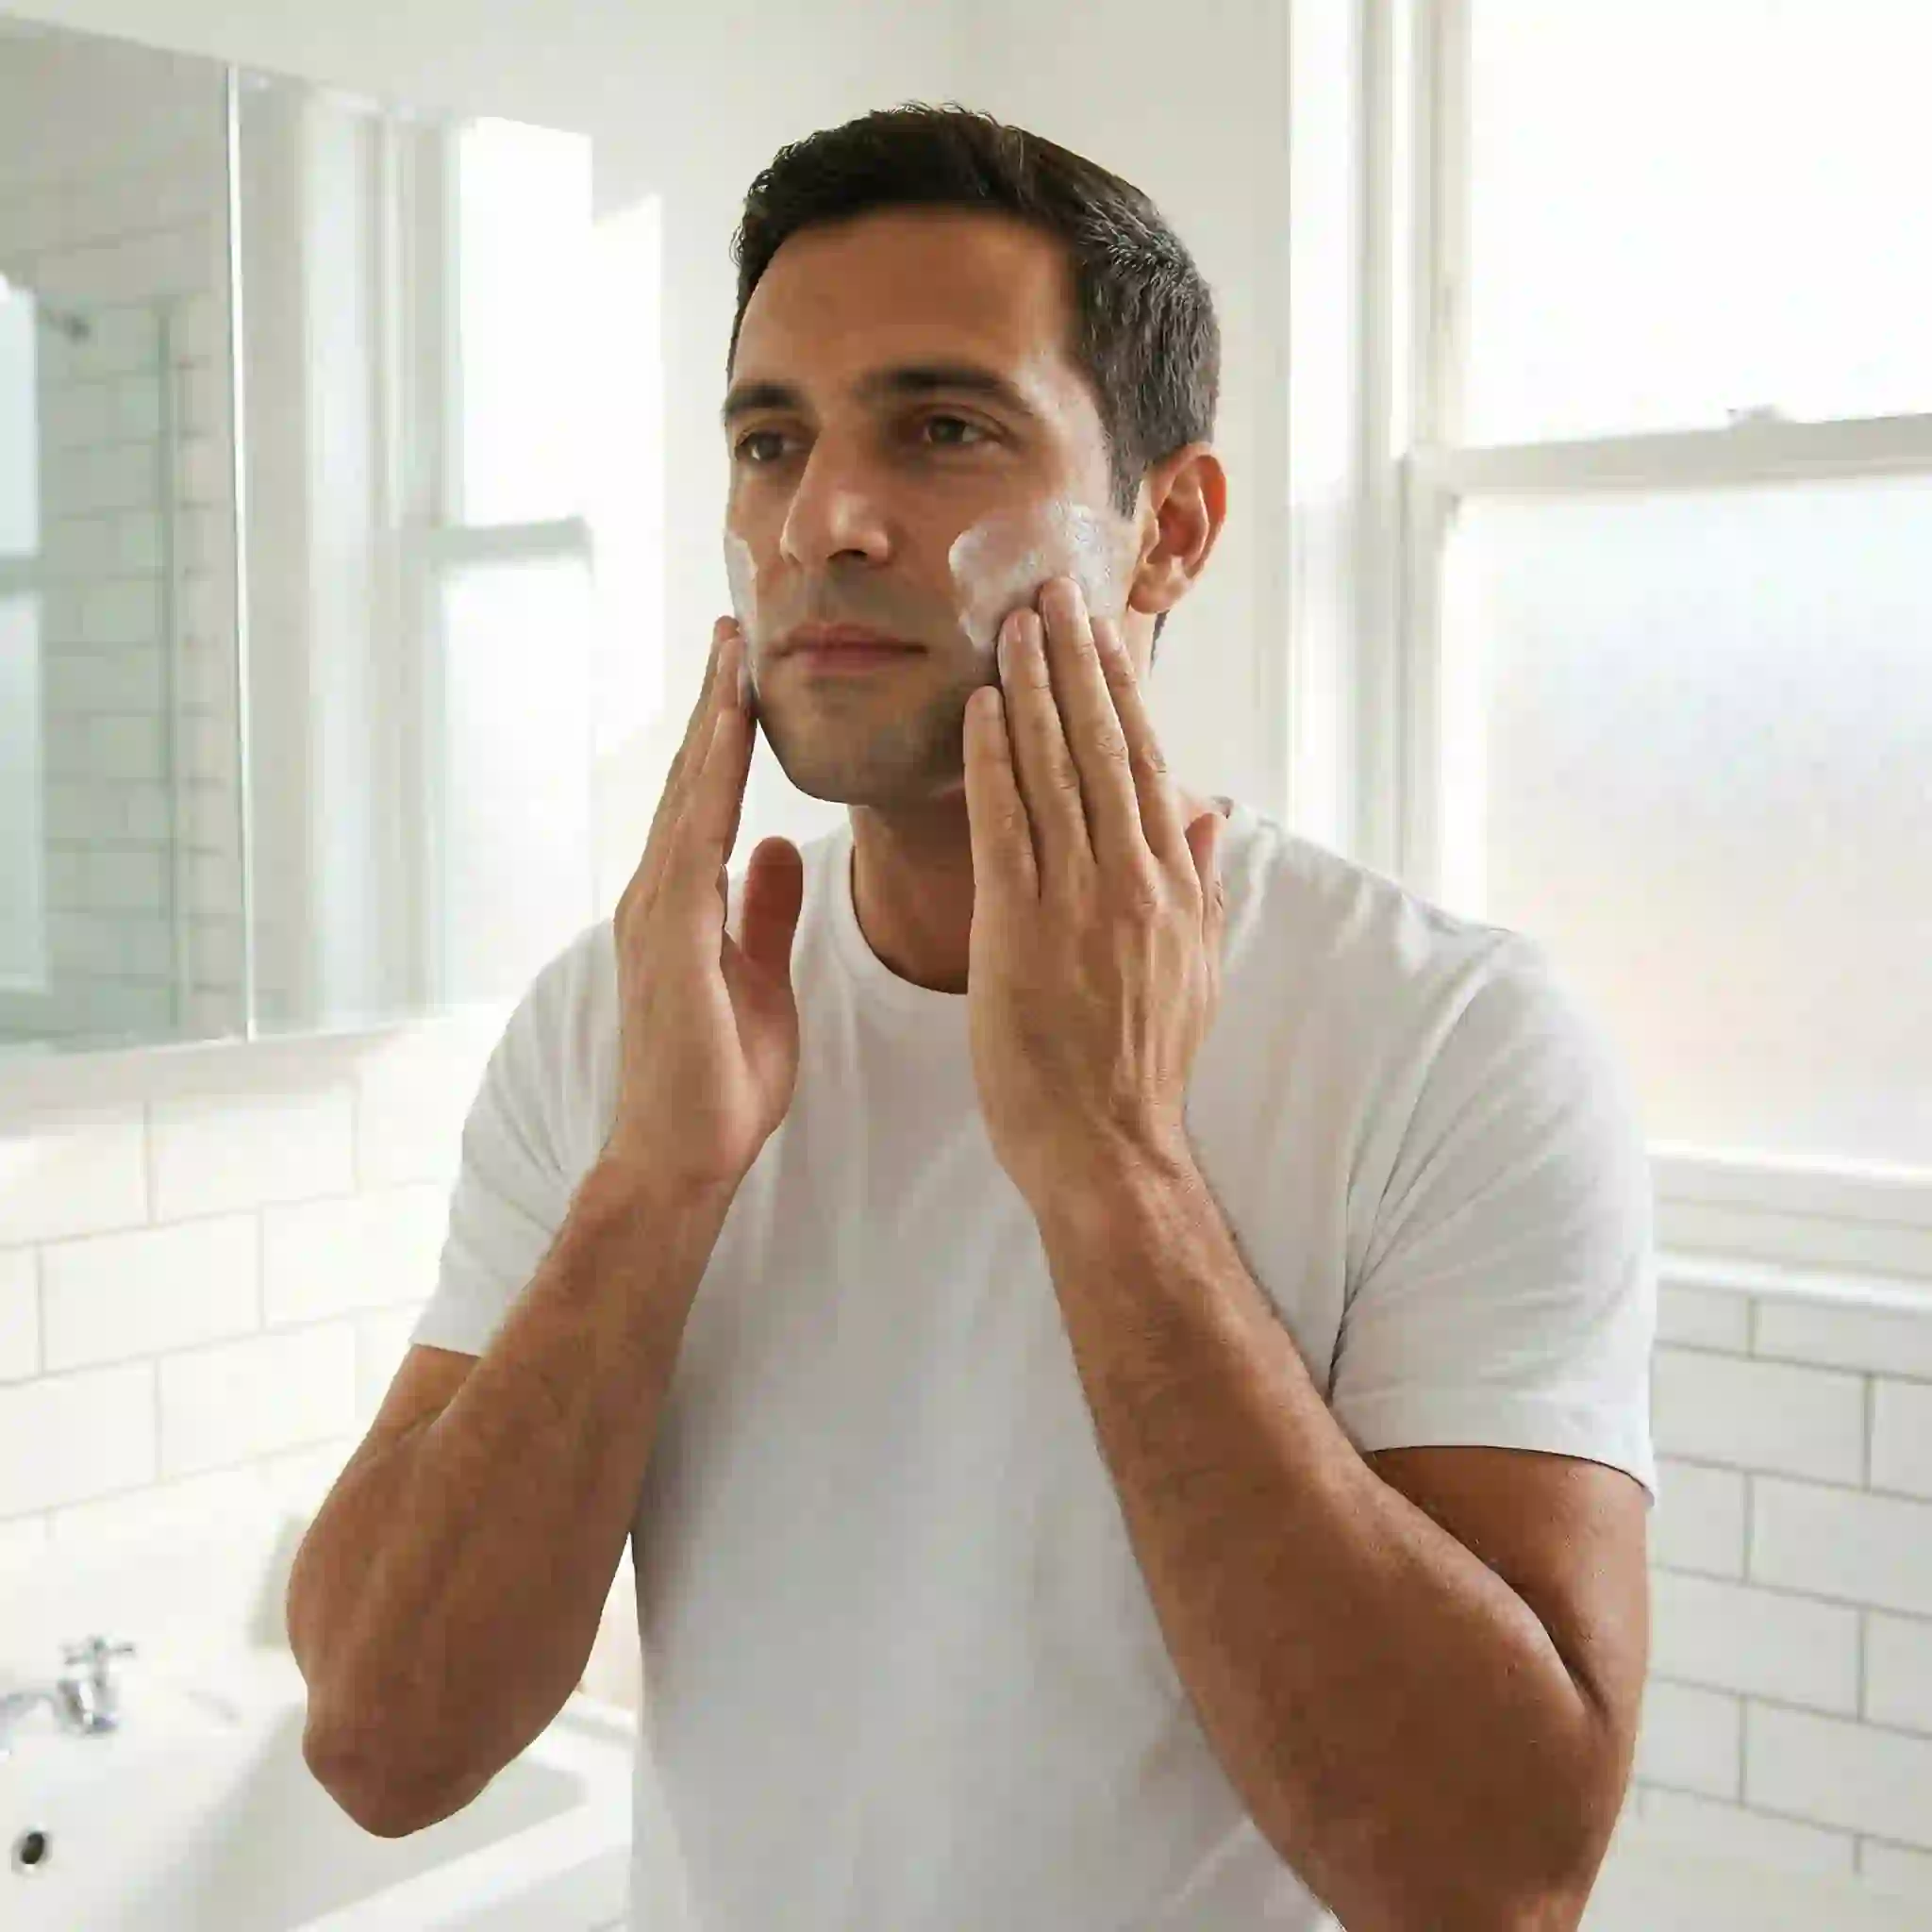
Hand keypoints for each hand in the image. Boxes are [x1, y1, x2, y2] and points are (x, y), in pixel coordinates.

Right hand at [603, 619, 804, 1194]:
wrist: (683, 1159)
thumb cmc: (720, 1083)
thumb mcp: (761, 978)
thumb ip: (764, 912)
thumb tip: (779, 849)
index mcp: (686, 904)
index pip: (712, 800)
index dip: (729, 733)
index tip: (749, 669)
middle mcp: (662, 895)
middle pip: (693, 780)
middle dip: (715, 702)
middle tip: (735, 625)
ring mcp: (657, 914)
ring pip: (688, 795)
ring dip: (711, 721)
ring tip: (732, 653)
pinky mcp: (669, 939)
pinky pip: (694, 840)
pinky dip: (712, 781)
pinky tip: (731, 733)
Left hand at [961, 578, 1226, 1194]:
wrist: (1105, 1146)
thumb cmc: (1142, 1065)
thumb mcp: (1197, 971)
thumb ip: (1203, 886)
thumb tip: (1210, 814)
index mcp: (1172, 886)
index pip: (1146, 762)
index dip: (1120, 688)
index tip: (1100, 628)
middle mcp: (1131, 879)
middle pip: (1102, 747)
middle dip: (1075, 663)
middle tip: (1052, 591)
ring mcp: (1078, 902)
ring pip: (1054, 771)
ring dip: (1031, 691)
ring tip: (1013, 625)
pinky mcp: (1019, 929)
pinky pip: (1004, 826)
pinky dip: (991, 761)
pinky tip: (978, 708)